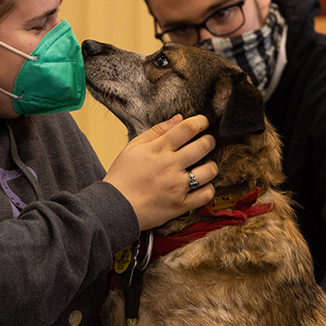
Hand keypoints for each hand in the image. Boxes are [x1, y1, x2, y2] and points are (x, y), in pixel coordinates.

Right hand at [105, 114, 217, 230]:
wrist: (115, 207)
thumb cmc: (122, 176)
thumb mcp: (133, 147)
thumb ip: (157, 131)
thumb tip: (178, 118)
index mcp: (159, 149)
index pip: (188, 128)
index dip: (201, 122)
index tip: (203, 123)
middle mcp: (171, 166)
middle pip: (204, 146)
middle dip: (209, 141)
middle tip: (206, 142)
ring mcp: (177, 186)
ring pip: (210, 170)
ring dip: (210, 165)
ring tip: (204, 166)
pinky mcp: (181, 205)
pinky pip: (206, 195)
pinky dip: (208, 188)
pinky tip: (201, 185)